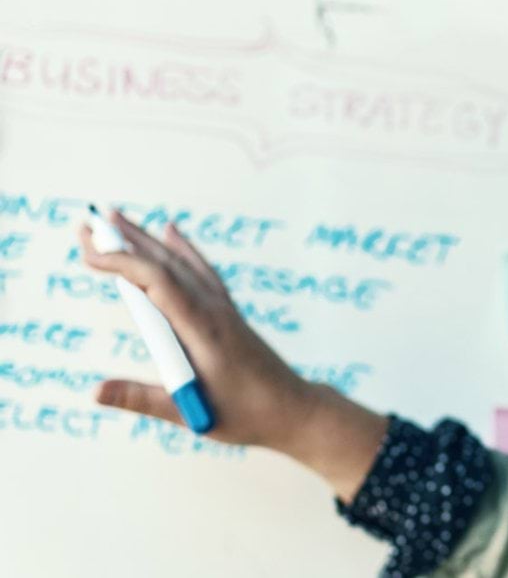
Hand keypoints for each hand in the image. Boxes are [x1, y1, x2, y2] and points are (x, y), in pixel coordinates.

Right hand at [78, 209, 389, 501]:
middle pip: (166, 263)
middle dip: (125, 241)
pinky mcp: (227, 312)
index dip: (122, 263)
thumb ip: (140, 399)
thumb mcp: (188, 413)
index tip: (88, 253)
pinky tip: (171, 233)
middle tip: (87, 222)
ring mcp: (222, 307)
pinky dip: (182, 249)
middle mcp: (214, 308)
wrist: (295, 410)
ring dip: (147, 240)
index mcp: (203, 327)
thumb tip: (93, 391)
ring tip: (116, 219)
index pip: (159, 281)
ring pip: (181, 262)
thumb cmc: (246, 414)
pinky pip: (201, 270)